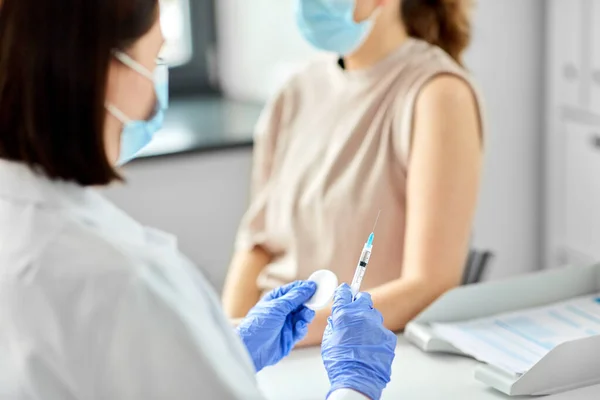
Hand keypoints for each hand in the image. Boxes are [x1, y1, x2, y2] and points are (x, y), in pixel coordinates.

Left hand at [237, 280, 316, 371]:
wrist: (252, 349)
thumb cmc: (258, 325)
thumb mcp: (277, 307)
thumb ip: (295, 298)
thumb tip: (308, 287)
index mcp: (275, 299)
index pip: (293, 290)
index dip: (304, 287)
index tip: (315, 286)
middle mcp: (281, 311)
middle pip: (300, 303)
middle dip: (307, 303)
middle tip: (314, 302)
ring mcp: (285, 324)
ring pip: (302, 316)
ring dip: (306, 315)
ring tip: (306, 316)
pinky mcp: (289, 337)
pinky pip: (301, 330)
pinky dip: (302, 328)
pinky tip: (300, 327)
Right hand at [322, 284, 396, 399]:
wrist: (357, 380)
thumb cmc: (340, 363)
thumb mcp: (328, 340)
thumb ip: (334, 325)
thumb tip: (337, 319)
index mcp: (344, 314)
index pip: (344, 293)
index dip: (343, 292)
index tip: (344, 292)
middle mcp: (362, 316)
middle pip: (363, 298)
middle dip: (358, 302)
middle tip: (354, 311)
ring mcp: (377, 325)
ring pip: (374, 315)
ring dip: (368, 320)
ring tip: (362, 335)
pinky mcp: (388, 336)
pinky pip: (381, 330)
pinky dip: (376, 335)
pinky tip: (370, 346)